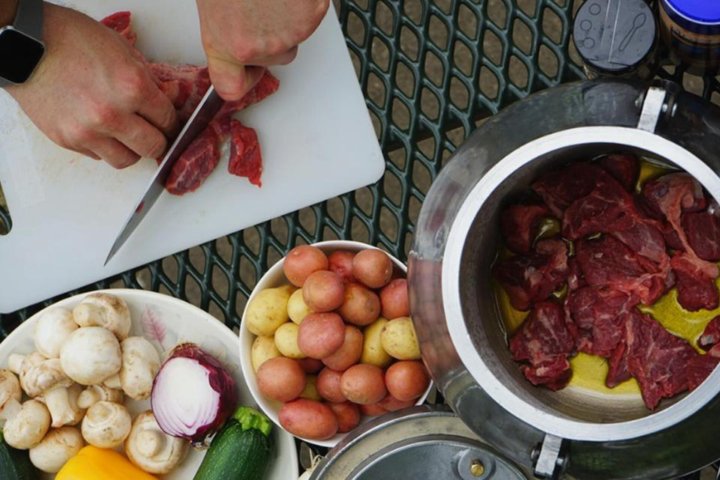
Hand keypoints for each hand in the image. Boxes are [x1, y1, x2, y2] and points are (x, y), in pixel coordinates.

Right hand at [5, 4, 177, 168]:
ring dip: (131, 149)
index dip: (172, 122)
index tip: (170, 123)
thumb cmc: (71, 39)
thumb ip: (149, 78)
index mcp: (132, 87)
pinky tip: (100, 129)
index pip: (168, 120)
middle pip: (154, 147)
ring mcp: (88, 131)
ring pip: (127, 160)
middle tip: (155, 134)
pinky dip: (105, 146)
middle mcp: (112, 114)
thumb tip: (170, 97)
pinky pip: (98, 156)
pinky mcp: (68, 141)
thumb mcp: (122, 49)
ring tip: (126, 134)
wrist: (25, 46)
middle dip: (159, 140)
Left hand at [196, 0, 329, 100]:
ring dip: (288, 18)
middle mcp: (260, 48)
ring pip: (295, 36)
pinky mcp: (313, 14)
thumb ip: (225, 30)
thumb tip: (234, 35)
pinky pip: (312, 15)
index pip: (231, 88)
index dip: (241, 79)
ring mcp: (291, 33)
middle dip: (270, 38)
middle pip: (274, 59)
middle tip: (261, 8)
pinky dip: (304, 4)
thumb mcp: (213, 2)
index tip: (244, 71)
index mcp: (225, 45)